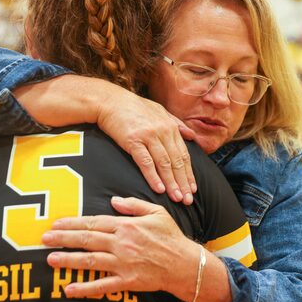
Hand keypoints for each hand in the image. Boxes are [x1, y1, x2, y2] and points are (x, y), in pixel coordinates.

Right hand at [15, 75, 196, 203]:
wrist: (109, 100)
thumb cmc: (133, 106)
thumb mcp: (159, 110)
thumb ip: (176, 123)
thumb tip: (191, 135)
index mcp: (170, 126)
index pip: (183, 154)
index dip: (189, 173)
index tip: (192, 189)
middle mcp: (162, 131)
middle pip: (176, 161)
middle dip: (183, 182)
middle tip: (188, 200)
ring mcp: (148, 136)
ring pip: (164, 163)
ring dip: (171, 183)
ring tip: (176, 198)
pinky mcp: (133, 141)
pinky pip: (146, 162)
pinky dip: (153, 176)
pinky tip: (158, 189)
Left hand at [42, 197, 198, 300]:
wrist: (185, 264)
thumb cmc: (170, 236)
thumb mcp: (155, 212)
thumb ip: (133, 205)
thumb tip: (113, 200)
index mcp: (126, 225)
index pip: (94, 222)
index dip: (73, 223)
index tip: (57, 222)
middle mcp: (121, 243)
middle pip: (87, 239)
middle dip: (63, 238)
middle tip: (44, 238)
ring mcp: (123, 264)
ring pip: (90, 261)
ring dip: (69, 260)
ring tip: (50, 259)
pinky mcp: (127, 281)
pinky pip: (102, 285)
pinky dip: (85, 288)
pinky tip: (69, 289)